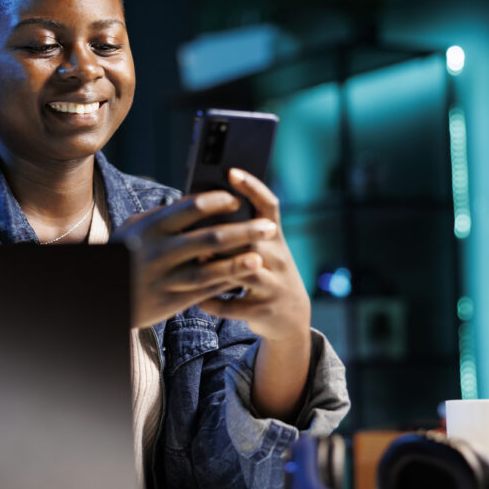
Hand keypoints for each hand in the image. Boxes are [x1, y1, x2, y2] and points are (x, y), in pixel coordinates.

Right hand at [112, 189, 279, 328]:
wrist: (101, 291)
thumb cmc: (125, 252)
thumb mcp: (135, 227)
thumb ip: (165, 215)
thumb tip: (201, 201)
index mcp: (151, 226)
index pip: (192, 207)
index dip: (219, 202)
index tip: (238, 200)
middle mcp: (159, 251)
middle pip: (210, 239)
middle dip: (244, 232)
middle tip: (268, 228)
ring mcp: (164, 278)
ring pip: (209, 270)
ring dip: (238, 264)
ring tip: (261, 259)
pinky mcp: (169, 301)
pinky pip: (203, 291)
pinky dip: (224, 284)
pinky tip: (242, 277)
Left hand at [197, 169, 311, 421]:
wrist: (291, 316)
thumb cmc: (266, 273)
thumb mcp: (262, 249)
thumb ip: (240, 231)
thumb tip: (202, 204)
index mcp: (275, 238)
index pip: (268, 205)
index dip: (252, 186)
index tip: (231, 171)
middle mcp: (279, 258)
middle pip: (253, 238)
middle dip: (227, 233)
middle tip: (200, 229)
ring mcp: (274, 285)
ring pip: (245, 270)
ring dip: (219, 266)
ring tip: (198, 262)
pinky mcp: (264, 311)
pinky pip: (233, 306)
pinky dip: (213, 302)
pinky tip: (198, 299)